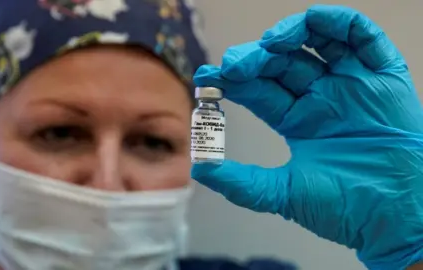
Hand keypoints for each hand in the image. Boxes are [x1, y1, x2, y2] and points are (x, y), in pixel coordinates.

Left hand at [192, 5, 422, 268]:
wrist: (397, 217)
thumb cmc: (345, 208)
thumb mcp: (283, 194)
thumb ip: (241, 184)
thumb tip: (199, 169)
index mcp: (297, 121)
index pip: (258, 90)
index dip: (232, 80)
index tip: (208, 77)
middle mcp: (321, 99)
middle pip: (281, 63)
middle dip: (254, 59)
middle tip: (233, 64)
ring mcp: (350, 85)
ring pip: (316, 44)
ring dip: (290, 35)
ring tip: (269, 44)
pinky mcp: (383, 76)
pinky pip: (362, 38)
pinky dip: (339, 23)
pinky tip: (312, 23)